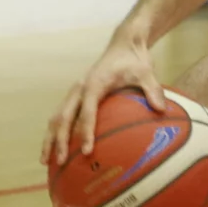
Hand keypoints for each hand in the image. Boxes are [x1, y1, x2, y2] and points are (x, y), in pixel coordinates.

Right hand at [42, 30, 166, 166]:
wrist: (124, 45)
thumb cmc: (134, 60)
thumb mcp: (146, 72)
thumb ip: (153, 90)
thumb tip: (161, 109)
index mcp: (94, 84)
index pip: (87, 112)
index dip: (85, 132)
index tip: (86, 151)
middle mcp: (79, 88)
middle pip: (63, 117)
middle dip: (60, 140)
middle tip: (62, 162)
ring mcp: (75, 92)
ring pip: (56, 117)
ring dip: (50, 139)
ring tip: (46, 162)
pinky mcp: (75, 96)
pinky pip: (61, 116)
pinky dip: (54, 133)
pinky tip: (54, 150)